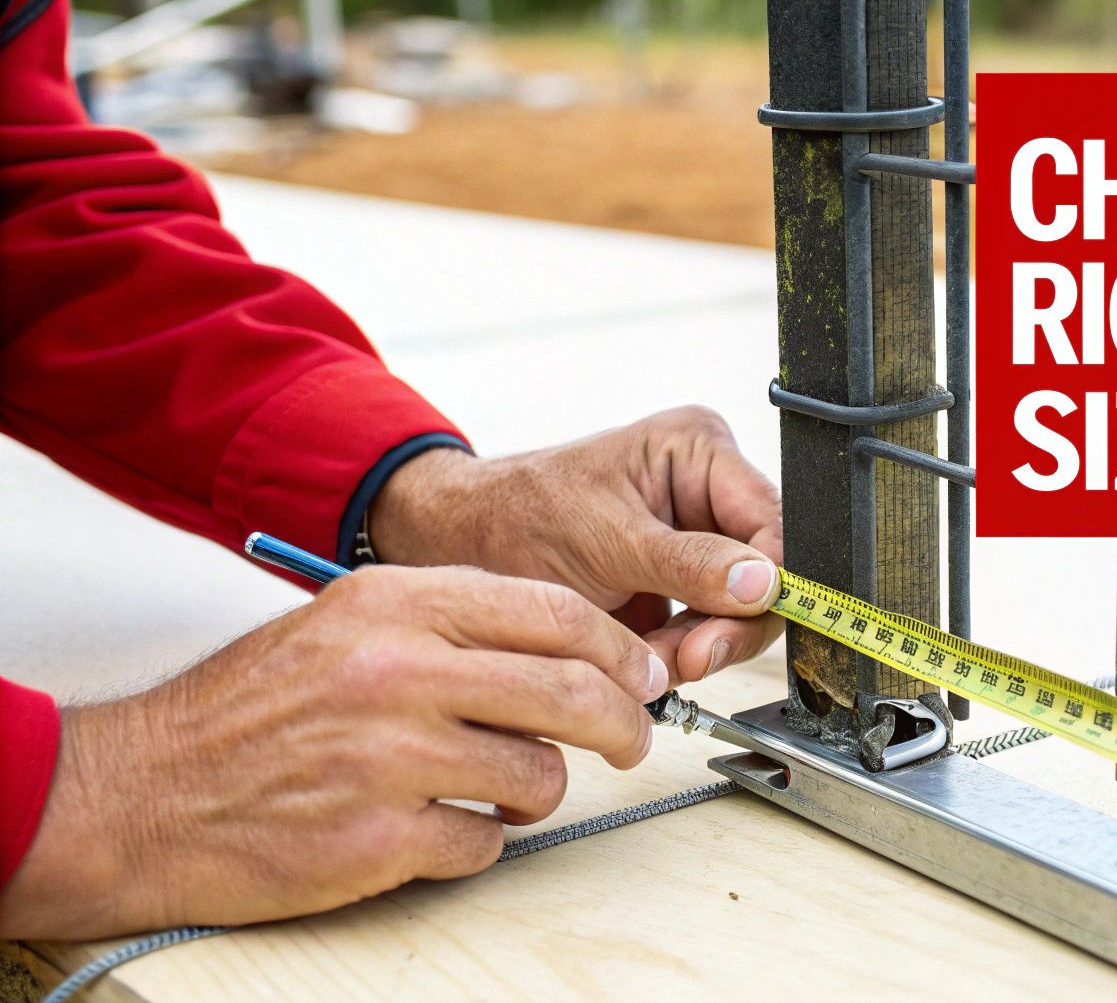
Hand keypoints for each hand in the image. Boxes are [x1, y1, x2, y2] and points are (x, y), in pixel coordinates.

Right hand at [0, 566, 664, 938]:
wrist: (142, 793)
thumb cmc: (249, 710)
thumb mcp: (347, 624)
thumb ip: (452, 624)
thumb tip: (567, 646)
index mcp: (396, 605)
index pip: (554, 613)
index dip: (617, 648)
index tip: (640, 674)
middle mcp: (398, 670)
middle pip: (572, 692)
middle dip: (623, 723)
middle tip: (629, 741)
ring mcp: (389, 757)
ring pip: (540, 774)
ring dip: (537, 788)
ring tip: (497, 785)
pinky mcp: (379, 838)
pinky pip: (488, 843)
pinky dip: (480, 840)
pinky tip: (437, 825)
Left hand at [368, 406, 783, 688]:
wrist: (464, 547)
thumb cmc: (519, 515)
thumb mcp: (607, 538)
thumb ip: (690, 562)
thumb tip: (764, 582)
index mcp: (699, 450)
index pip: (771, 521)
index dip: (770, 578)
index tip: (743, 619)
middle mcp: (708, 492)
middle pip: (766, 573)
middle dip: (728, 624)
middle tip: (691, 657)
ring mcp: (696, 542)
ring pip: (740, 612)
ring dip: (700, 646)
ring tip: (652, 661)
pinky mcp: (679, 588)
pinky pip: (707, 632)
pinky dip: (681, 655)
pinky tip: (648, 661)